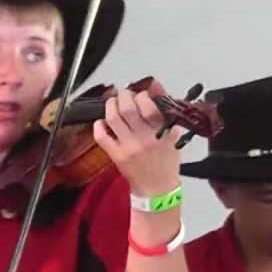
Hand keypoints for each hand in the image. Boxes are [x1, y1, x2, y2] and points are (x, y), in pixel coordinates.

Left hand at [92, 82, 181, 196]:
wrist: (158, 187)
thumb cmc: (166, 159)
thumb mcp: (172, 132)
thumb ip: (165, 108)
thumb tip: (155, 84)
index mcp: (161, 132)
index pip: (148, 106)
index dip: (142, 95)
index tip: (141, 94)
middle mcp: (144, 139)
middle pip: (127, 109)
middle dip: (123, 96)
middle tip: (123, 94)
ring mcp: (128, 147)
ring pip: (113, 119)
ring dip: (110, 106)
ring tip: (113, 102)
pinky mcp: (115, 155)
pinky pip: (101, 137)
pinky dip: (99, 125)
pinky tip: (103, 121)